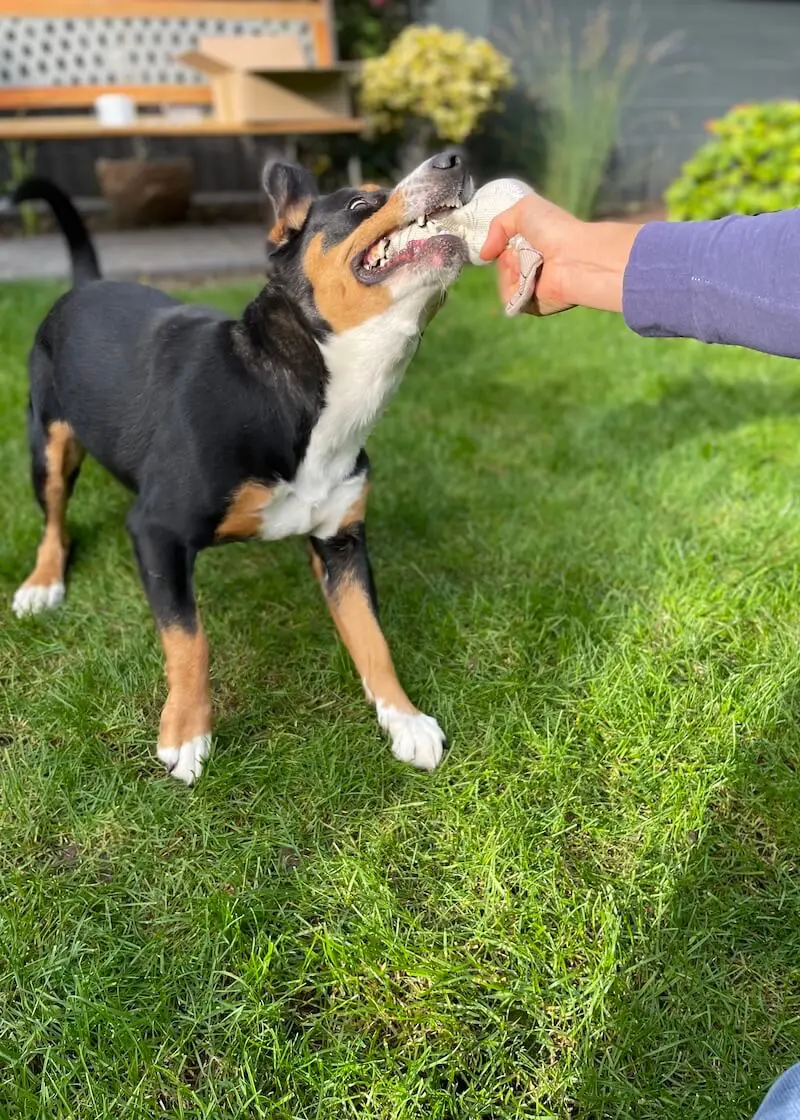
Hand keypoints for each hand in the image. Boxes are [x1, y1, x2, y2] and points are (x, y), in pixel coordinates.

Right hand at [481, 193, 640, 316]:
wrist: (571, 256)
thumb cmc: (553, 229)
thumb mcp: (523, 209)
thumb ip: (498, 225)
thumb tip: (484, 255)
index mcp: (537, 245)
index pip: (507, 249)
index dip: (502, 244)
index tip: (506, 240)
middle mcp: (535, 267)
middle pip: (504, 266)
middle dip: (506, 258)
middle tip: (522, 253)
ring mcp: (534, 287)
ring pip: (504, 282)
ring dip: (509, 271)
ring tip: (527, 265)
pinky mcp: (533, 305)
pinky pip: (509, 298)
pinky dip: (512, 288)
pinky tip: (527, 280)